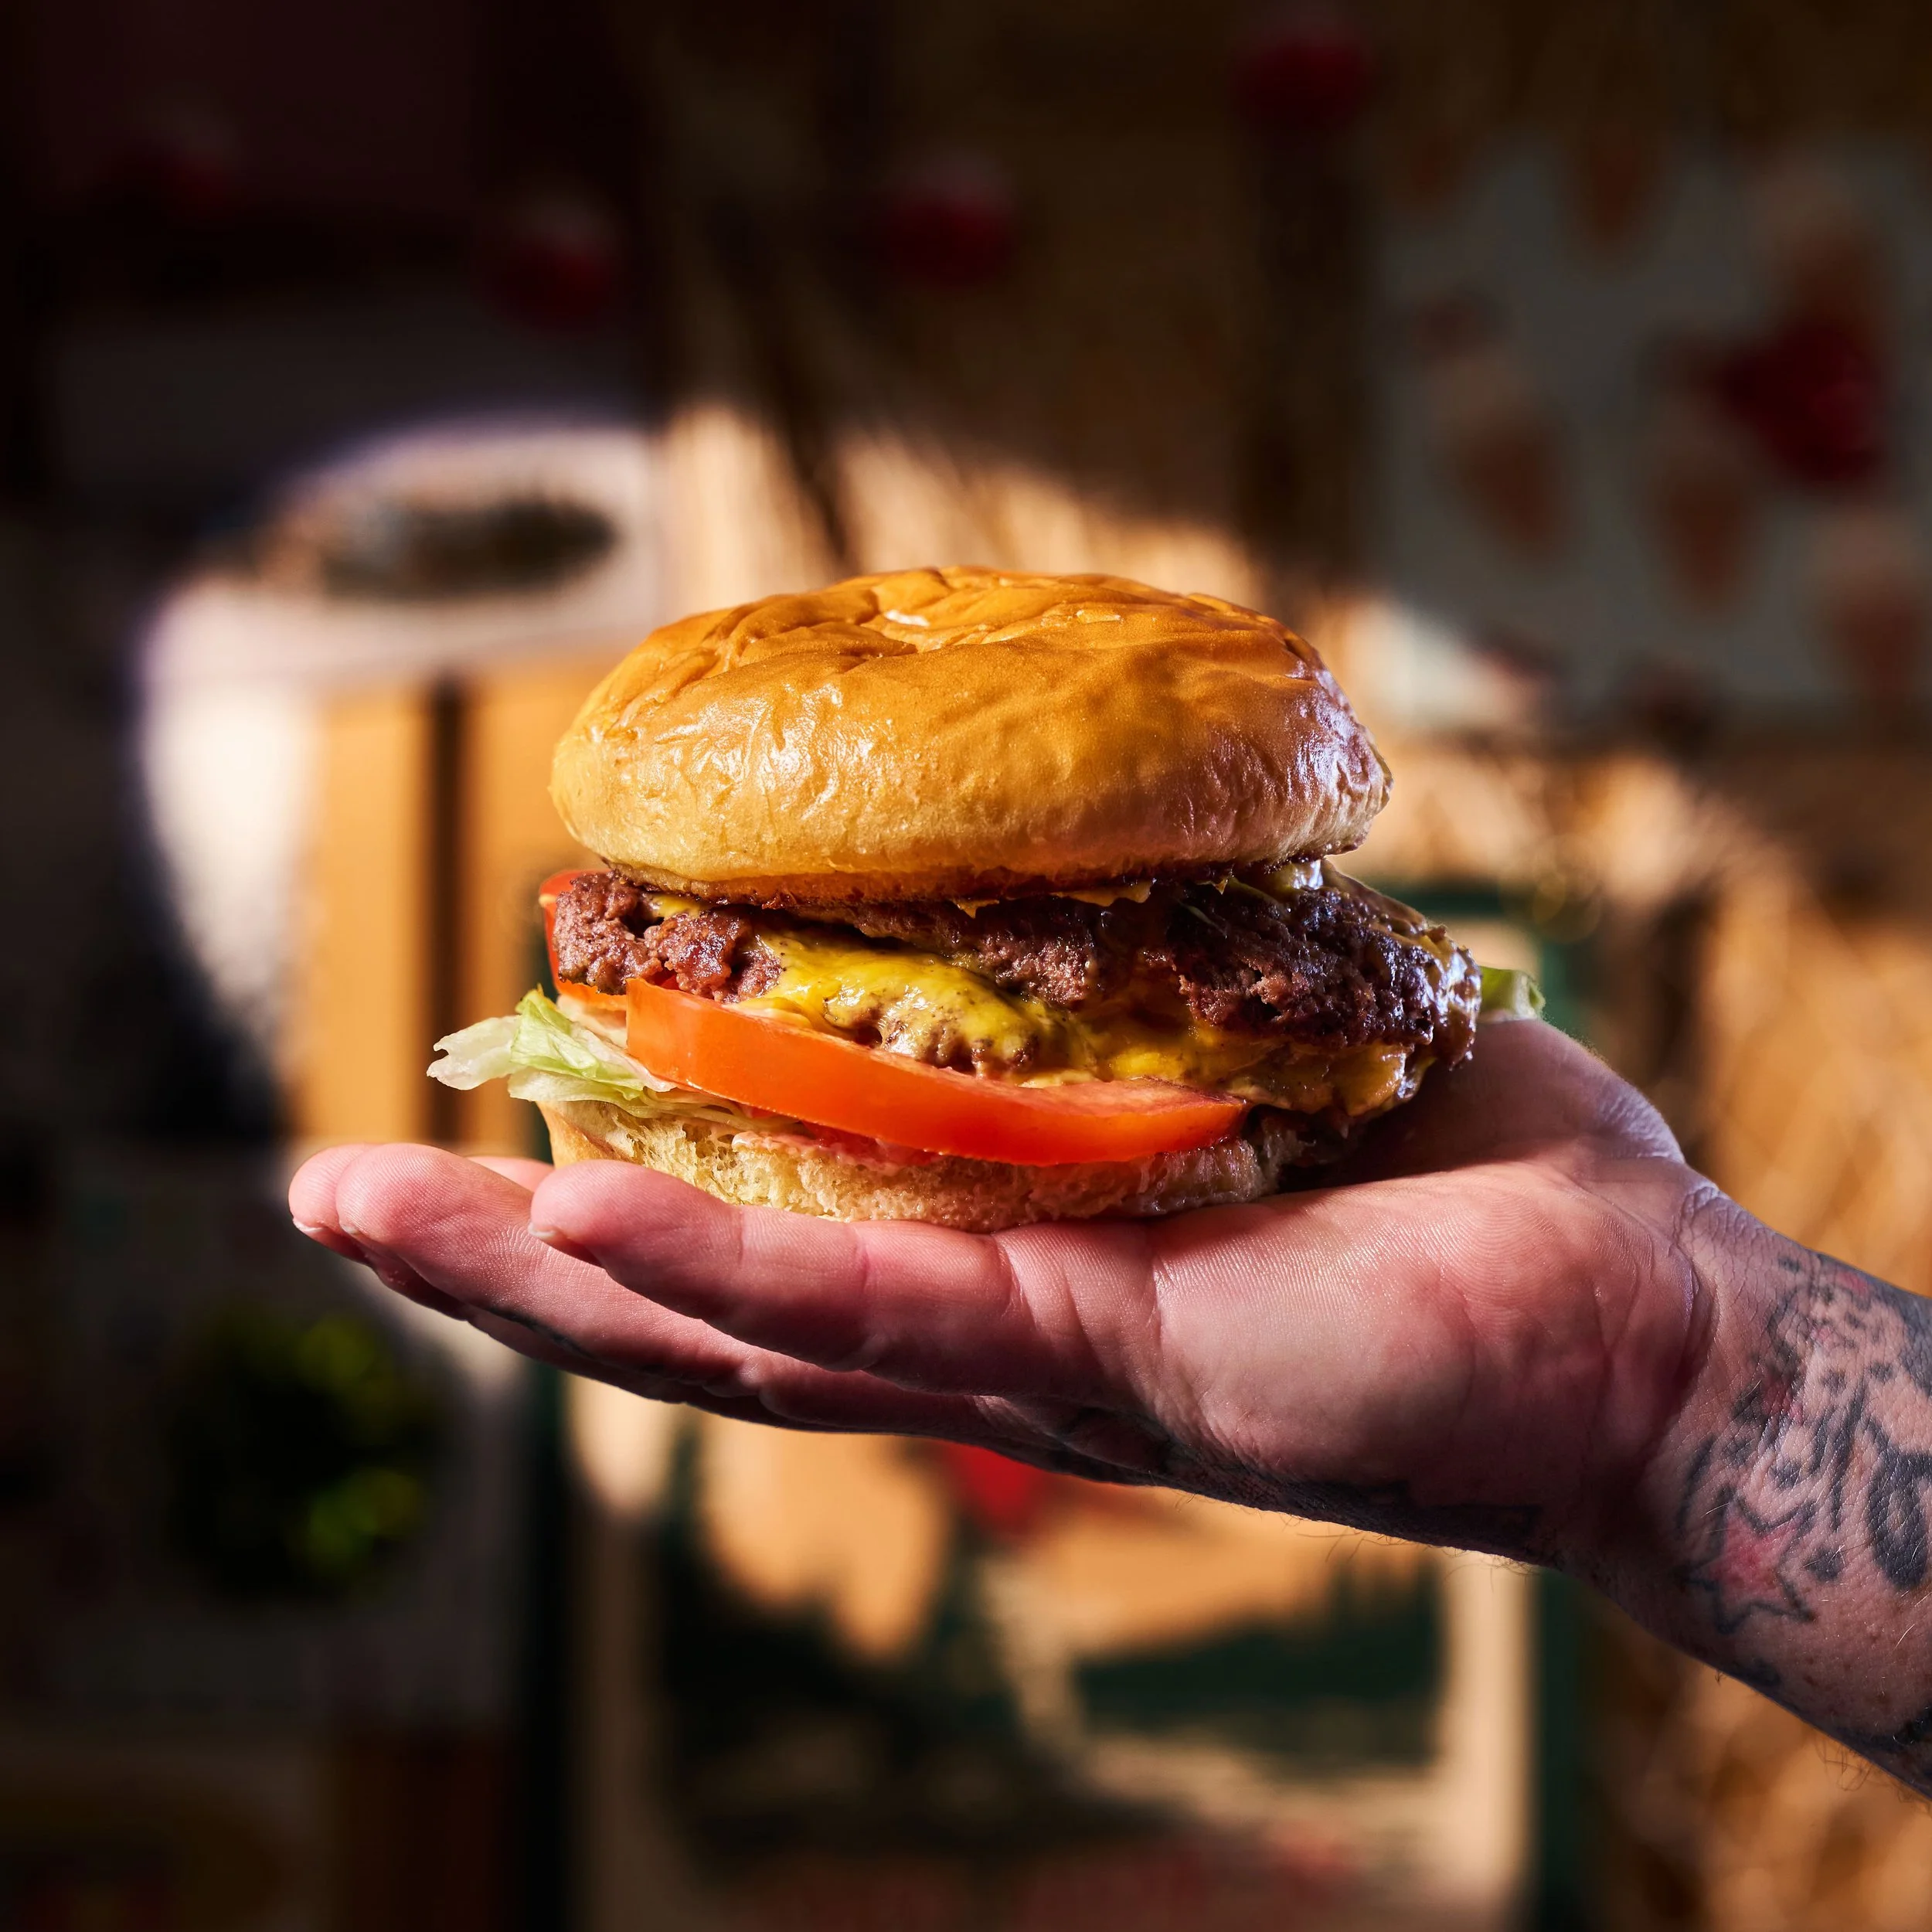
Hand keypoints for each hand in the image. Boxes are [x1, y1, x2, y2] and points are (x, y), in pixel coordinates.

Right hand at [288, 1020, 1718, 1570]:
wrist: (1630, 1316)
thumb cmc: (1452, 1174)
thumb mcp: (1260, 1045)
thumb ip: (1152, 979)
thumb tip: (1095, 853)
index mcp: (1001, 1250)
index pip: (770, 1223)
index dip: (615, 1178)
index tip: (491, 1104)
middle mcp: (980, 1325)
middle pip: (700, 1300)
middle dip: (507, 1251)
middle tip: (334, 1178)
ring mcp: (1023, 1358)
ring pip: (735, 1328)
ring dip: (541, 1269)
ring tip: (361, 1201)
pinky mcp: (1095, 1366)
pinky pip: (876, 1311)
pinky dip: (723, 1266)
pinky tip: (579, 1215)